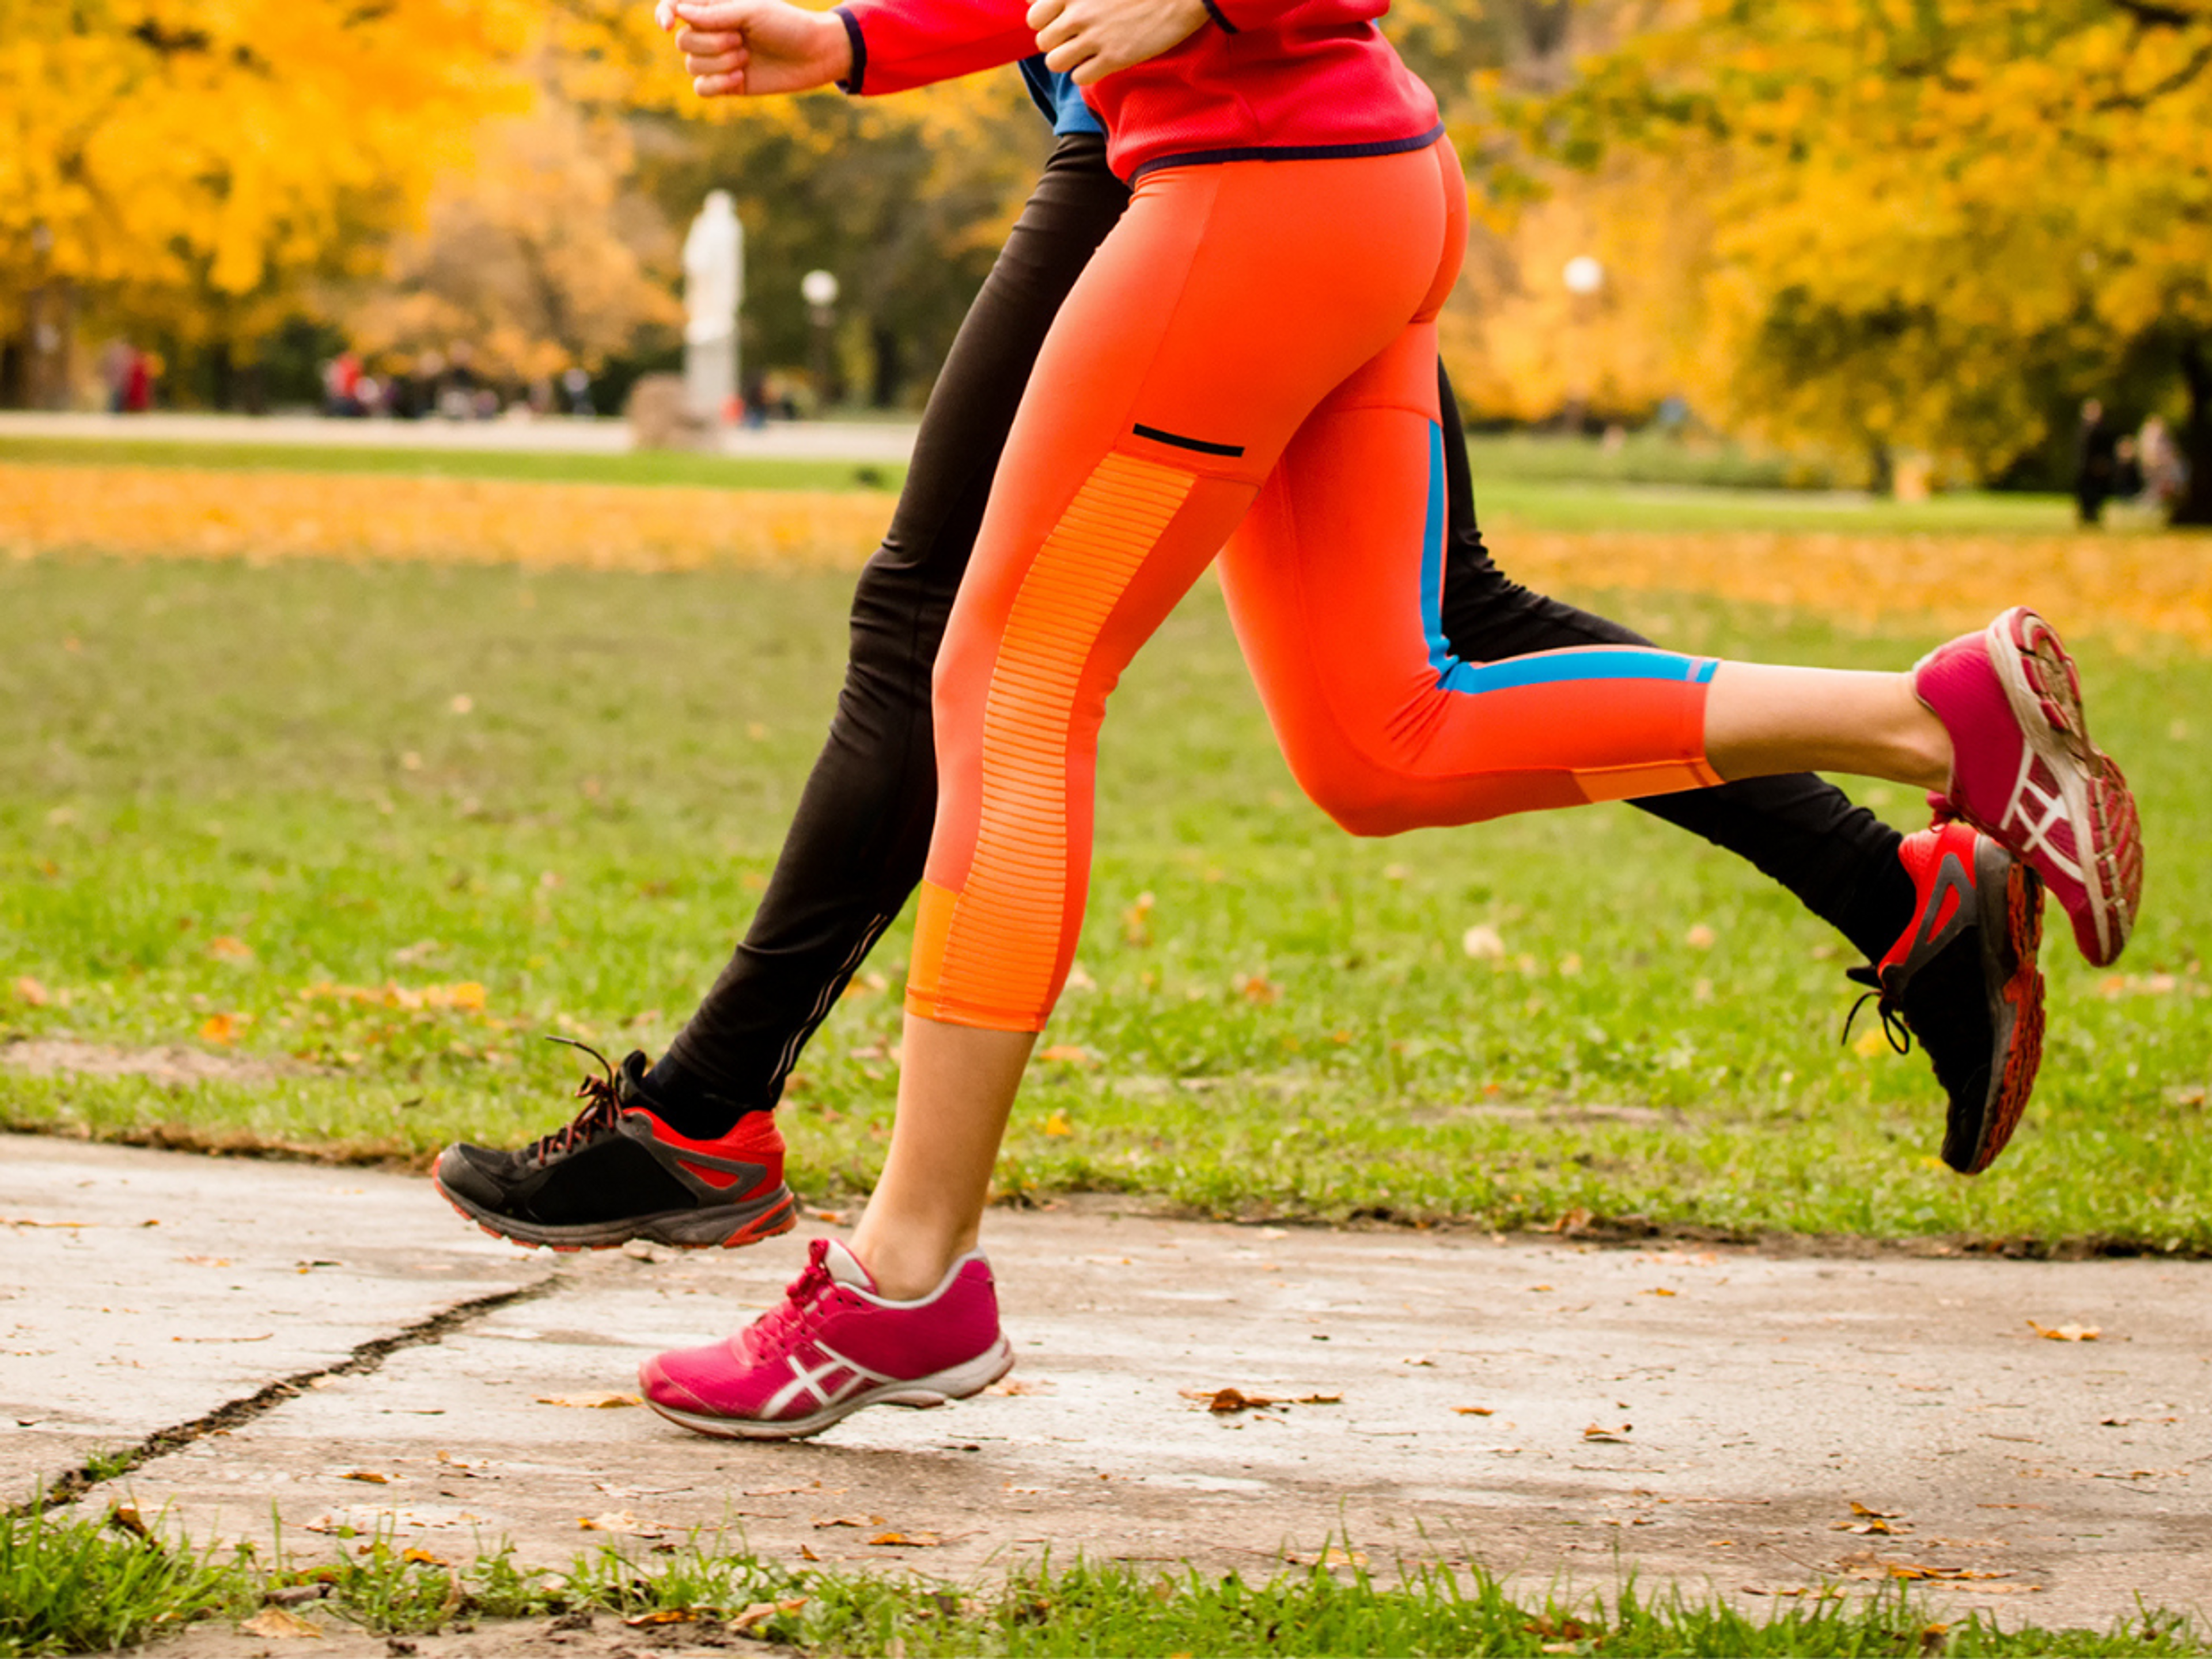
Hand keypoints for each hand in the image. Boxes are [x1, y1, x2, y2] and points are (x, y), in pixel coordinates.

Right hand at [656, 0, 852, 95]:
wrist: (814, 55)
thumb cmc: (787, 25)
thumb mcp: (753, 11)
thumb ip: (716, 13)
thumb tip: (680, 12)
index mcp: (715, 8)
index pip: (675, 6)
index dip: (664, 13)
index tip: (667, 24)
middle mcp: (712, 32)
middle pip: (683, 41)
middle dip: (710, 43)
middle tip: (741, 41)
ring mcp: (718, 59)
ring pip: (691, 66)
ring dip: (719, 63)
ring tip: (746, 57)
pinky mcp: (727, 85)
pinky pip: (701, 89)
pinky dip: (717, 85)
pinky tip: (740, 79)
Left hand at [1026, 0, 1208, 83]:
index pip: (1034, 16)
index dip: (1044, 23)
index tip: (1059, 22)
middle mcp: (1079, 13)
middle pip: (1044, 42)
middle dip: (1056, 43)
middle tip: (1075, 39)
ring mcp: (1096, 37)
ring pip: (1056, 62)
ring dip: (1067, 61)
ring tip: (1083, 54)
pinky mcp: (1114, 58)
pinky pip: (1080, 77)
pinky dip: (1085, 74)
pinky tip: (1099, 64)